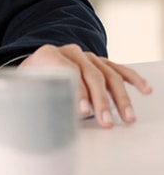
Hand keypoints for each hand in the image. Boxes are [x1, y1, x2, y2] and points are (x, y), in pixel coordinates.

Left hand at [19, 44, 151, 127]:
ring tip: (127, 117)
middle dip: (100, 101)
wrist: (35, 67)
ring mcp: (87, 56)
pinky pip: (119, 69)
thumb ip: (38, 100)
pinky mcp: (100, 62)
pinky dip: (133, 79)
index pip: (67, 71)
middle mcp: (70, 52)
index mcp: (49, 55)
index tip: (83, 112)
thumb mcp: (28, 89)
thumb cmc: (33, 81)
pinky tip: (144, 89)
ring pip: (108, 74)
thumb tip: (49, 121)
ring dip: (120, 98)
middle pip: (91, 75)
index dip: (76, 92)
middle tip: (106, 122)